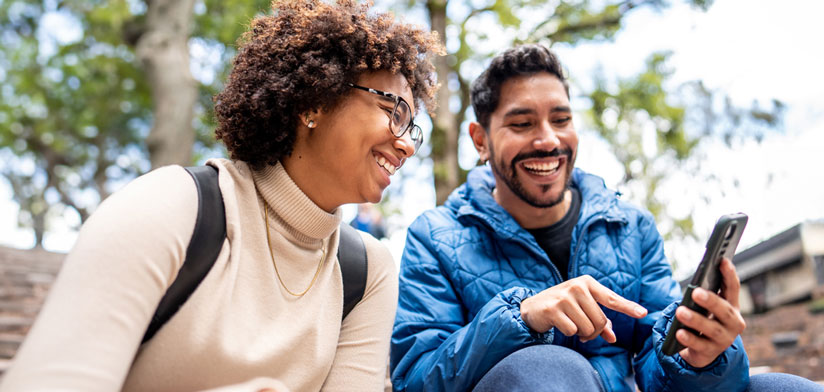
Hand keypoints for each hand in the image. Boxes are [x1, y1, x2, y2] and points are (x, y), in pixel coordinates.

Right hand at [521, 275, 647, 342]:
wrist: (532, 307)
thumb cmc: (562, 306)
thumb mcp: (582, 307)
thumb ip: (600, 319)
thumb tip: (613, 337)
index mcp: (587, 282)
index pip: (612, 298)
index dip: (629, 307)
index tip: (643, 313)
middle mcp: (577, 287)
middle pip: (600, 321)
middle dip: (595, 332)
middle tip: (585, 332)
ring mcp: (564, 297)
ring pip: (588, 328)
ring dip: (582, 334)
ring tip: (573, 327)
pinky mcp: (554, 309)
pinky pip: (573, 331)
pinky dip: (570, 333)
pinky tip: (561, 325)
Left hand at [674, 258, 746, 367]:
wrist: (703, 351)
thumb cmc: (705, 321)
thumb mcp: (706, 308)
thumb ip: (704, 295)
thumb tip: (696, 281)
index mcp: (732, 307)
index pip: (733, 288)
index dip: (729, 274)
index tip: (722, 260)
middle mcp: (733, 323)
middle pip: (724, 310)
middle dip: (711, 300)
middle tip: (696, 292)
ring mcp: (724, 339)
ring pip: (712, 329)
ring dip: (696, 320)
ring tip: (680, 312)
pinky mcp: (711, 352)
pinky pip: (699, 345)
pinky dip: (689, 339)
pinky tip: (679, 333)